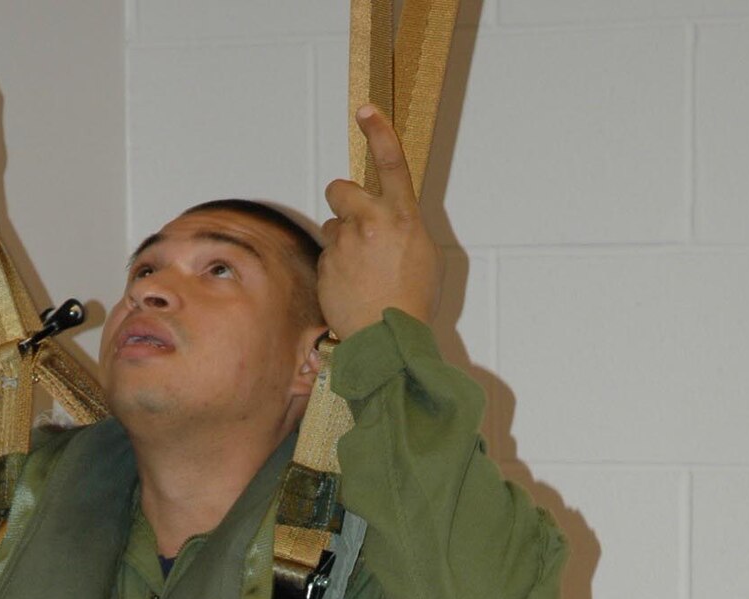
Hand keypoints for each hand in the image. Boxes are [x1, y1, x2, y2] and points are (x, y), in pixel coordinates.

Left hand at [318, 104, 442, 338]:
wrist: (388, 339)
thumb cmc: (413, 298)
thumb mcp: (423, 253)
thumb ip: (402, 225)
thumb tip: (387, 217)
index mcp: (402, 215)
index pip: (390, 161)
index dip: (378, 131)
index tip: (365, 109)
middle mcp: (370, 221)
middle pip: (340, 188)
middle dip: (342, 199)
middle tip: (354, 221)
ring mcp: (344, 244)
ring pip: (332, 226)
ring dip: (341, 239)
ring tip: (360, 269)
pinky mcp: (326, 265)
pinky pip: (326, 256)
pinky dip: (335, 268)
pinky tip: (351, 287)